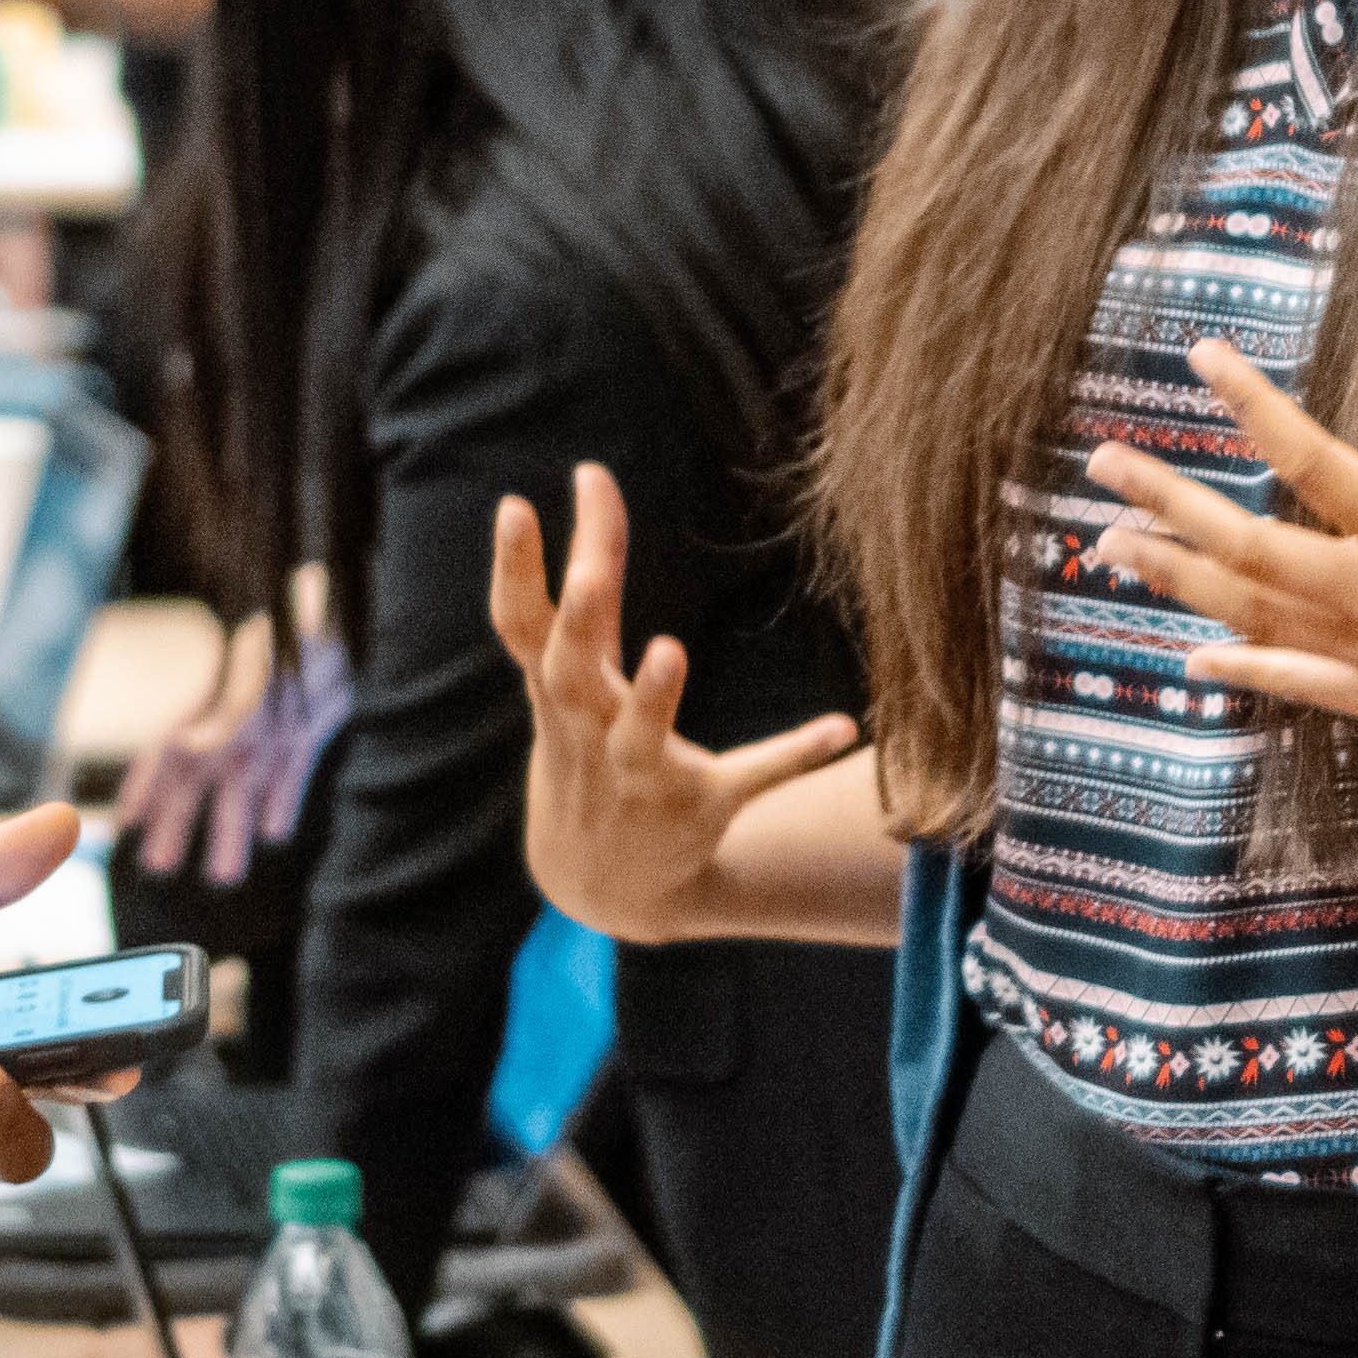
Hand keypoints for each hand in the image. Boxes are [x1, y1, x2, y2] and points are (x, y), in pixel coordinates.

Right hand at [489, 463, 854, 942]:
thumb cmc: (583, 745)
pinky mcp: (700, 805)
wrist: (596, 884)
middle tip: (588, 575)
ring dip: (654, 696)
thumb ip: (591, 573)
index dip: (514, 567)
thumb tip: (594, 472)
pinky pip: (751, 778)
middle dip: (577, 624)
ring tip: (671, 649)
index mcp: (557, 690)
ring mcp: (641, 772)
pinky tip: (844, 727)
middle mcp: (589, 729)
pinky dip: (795, 753)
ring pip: (643, 733)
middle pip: (570, 670)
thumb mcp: (578, 670)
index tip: (513, 504)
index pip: (523, 624)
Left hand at [1084, 343, 1357, 857]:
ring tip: (1112, 546)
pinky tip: (1193, 659)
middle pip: (1249, 548)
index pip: (1323, 466)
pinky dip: (1239, 666)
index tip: (1205, 360)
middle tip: (1103, 462)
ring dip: (1177, 578)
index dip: (1259, 411)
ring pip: (1250, 612)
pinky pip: (1291, 680)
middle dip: (1172, 503)